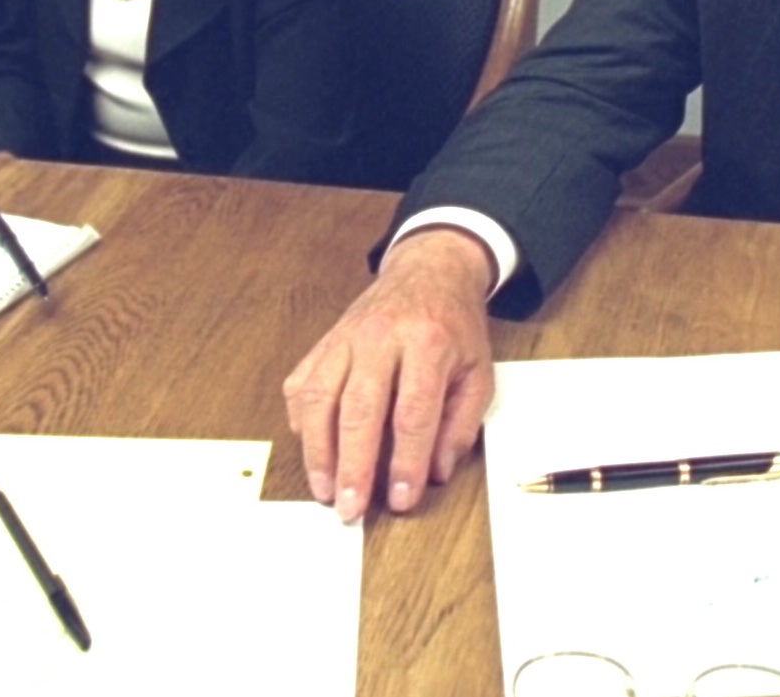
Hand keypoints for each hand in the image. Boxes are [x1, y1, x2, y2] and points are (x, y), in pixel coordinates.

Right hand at [282, 226, 496, 521]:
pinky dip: (300, 420)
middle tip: (350, 509)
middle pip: (359, 409)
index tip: (400, 500)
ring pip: (319, 398)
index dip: (405, 462)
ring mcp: (345, 337)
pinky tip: (310, 448)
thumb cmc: (453, 327)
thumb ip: (460, 425)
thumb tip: (435, 473)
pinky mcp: (324, 342)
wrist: (428, 271)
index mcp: (427, 343)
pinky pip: (302, 384)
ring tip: (324, 490)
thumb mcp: (478, 372)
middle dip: (352, 466)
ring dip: (318, 451)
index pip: (413, 413)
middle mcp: (381, 337)